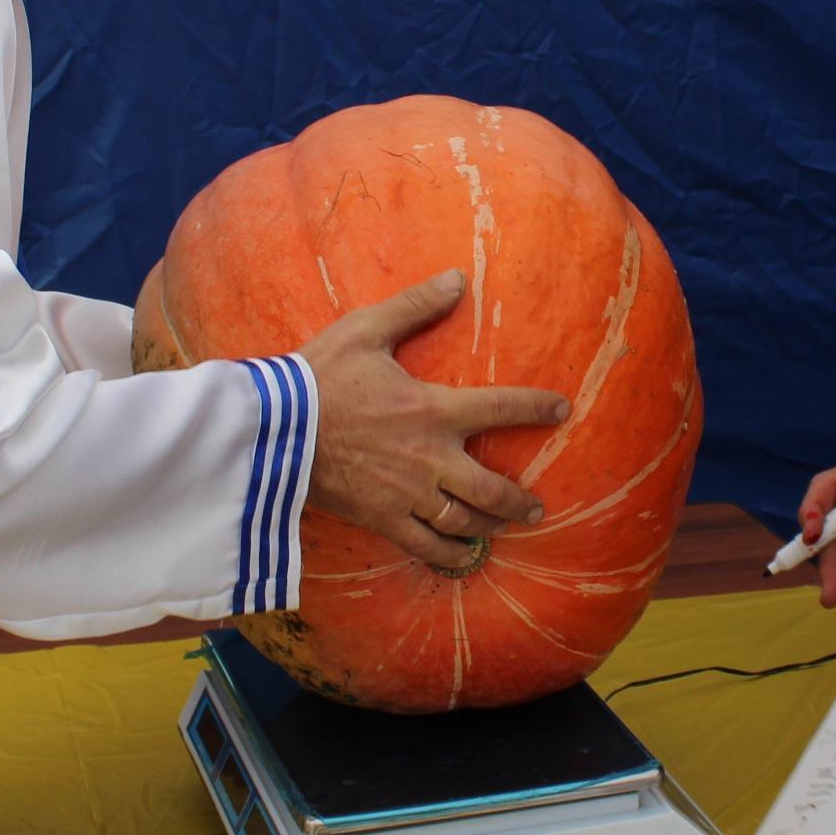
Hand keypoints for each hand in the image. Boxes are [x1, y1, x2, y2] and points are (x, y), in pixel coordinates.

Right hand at [301, 270, 569, 571]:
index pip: (499, 407)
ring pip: (464, 521)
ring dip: (492, 526)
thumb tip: (457, 278)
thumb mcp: (366, 330)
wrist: (273, 430)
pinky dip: (450, 554)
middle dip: (520, 500)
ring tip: (506, 528)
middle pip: (492, 488)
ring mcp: (407, 494)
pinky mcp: (382, 519)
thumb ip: (415, 307)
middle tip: (537, 506)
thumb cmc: (318, 376)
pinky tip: (463, 557)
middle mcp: (429, 458)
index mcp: (431, 409)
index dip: (535, 408)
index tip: (561, 410)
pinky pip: (426, 546)